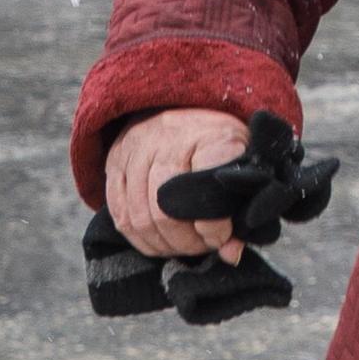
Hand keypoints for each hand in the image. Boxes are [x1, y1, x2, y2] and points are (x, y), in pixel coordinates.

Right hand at [103, 108, 263, 258]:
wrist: (186, 105)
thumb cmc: (221, 143)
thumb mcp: (243, 167)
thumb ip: (240, 210)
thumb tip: (230, 255)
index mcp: (211, 135)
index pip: (205, 191)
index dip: (214, 225)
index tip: (223, 237)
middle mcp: (168, 136)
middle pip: (166, 211)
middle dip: (187, 241)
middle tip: (202, 246)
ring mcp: (136, 147)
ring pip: (140, 217)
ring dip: (164, 243)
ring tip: (184, 245)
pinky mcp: (115, 159)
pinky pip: (119, 213)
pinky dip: (139, 237)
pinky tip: (159, 241)